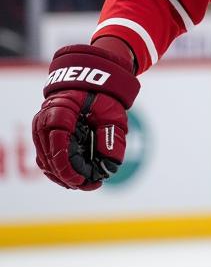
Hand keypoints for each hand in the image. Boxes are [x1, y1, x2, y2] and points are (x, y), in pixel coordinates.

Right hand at [32, 43, 139, 189]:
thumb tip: (109, 166)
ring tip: (84, 184)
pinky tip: (74, 178)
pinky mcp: (43, 135)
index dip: (67, 167)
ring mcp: (41, 128)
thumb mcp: (114, 113)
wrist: (89, 81)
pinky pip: (46, 157)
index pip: (57, 145)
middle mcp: (44, 120)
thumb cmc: (102, 96)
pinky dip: (58, 169)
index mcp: (60, 111)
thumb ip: (112, 137)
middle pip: (48, 157)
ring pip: (45, 160)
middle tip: (88, 185)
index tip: (80, 181)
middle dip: (67, 176)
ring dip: (62, 176)